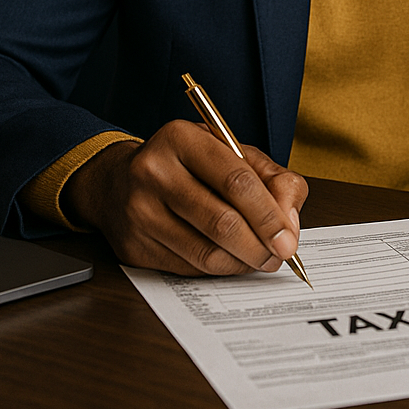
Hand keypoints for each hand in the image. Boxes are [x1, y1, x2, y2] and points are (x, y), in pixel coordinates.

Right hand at [60, 120, 306, 275]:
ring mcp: (139, 212)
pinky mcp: (134, 247)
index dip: (269, 215)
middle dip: (260, 245)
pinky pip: (189, 269)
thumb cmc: (186, 166)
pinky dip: (218, 269)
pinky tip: (228, 259)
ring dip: (242, 263)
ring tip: (259, 259)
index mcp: (181, 139)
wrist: (118, 183)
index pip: (236, 182)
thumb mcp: (231, 153)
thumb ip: (272, 179)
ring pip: (206, 253)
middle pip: (222, 222)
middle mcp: (153, 172)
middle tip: (278, 255)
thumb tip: (290, 222)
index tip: (289, 239)